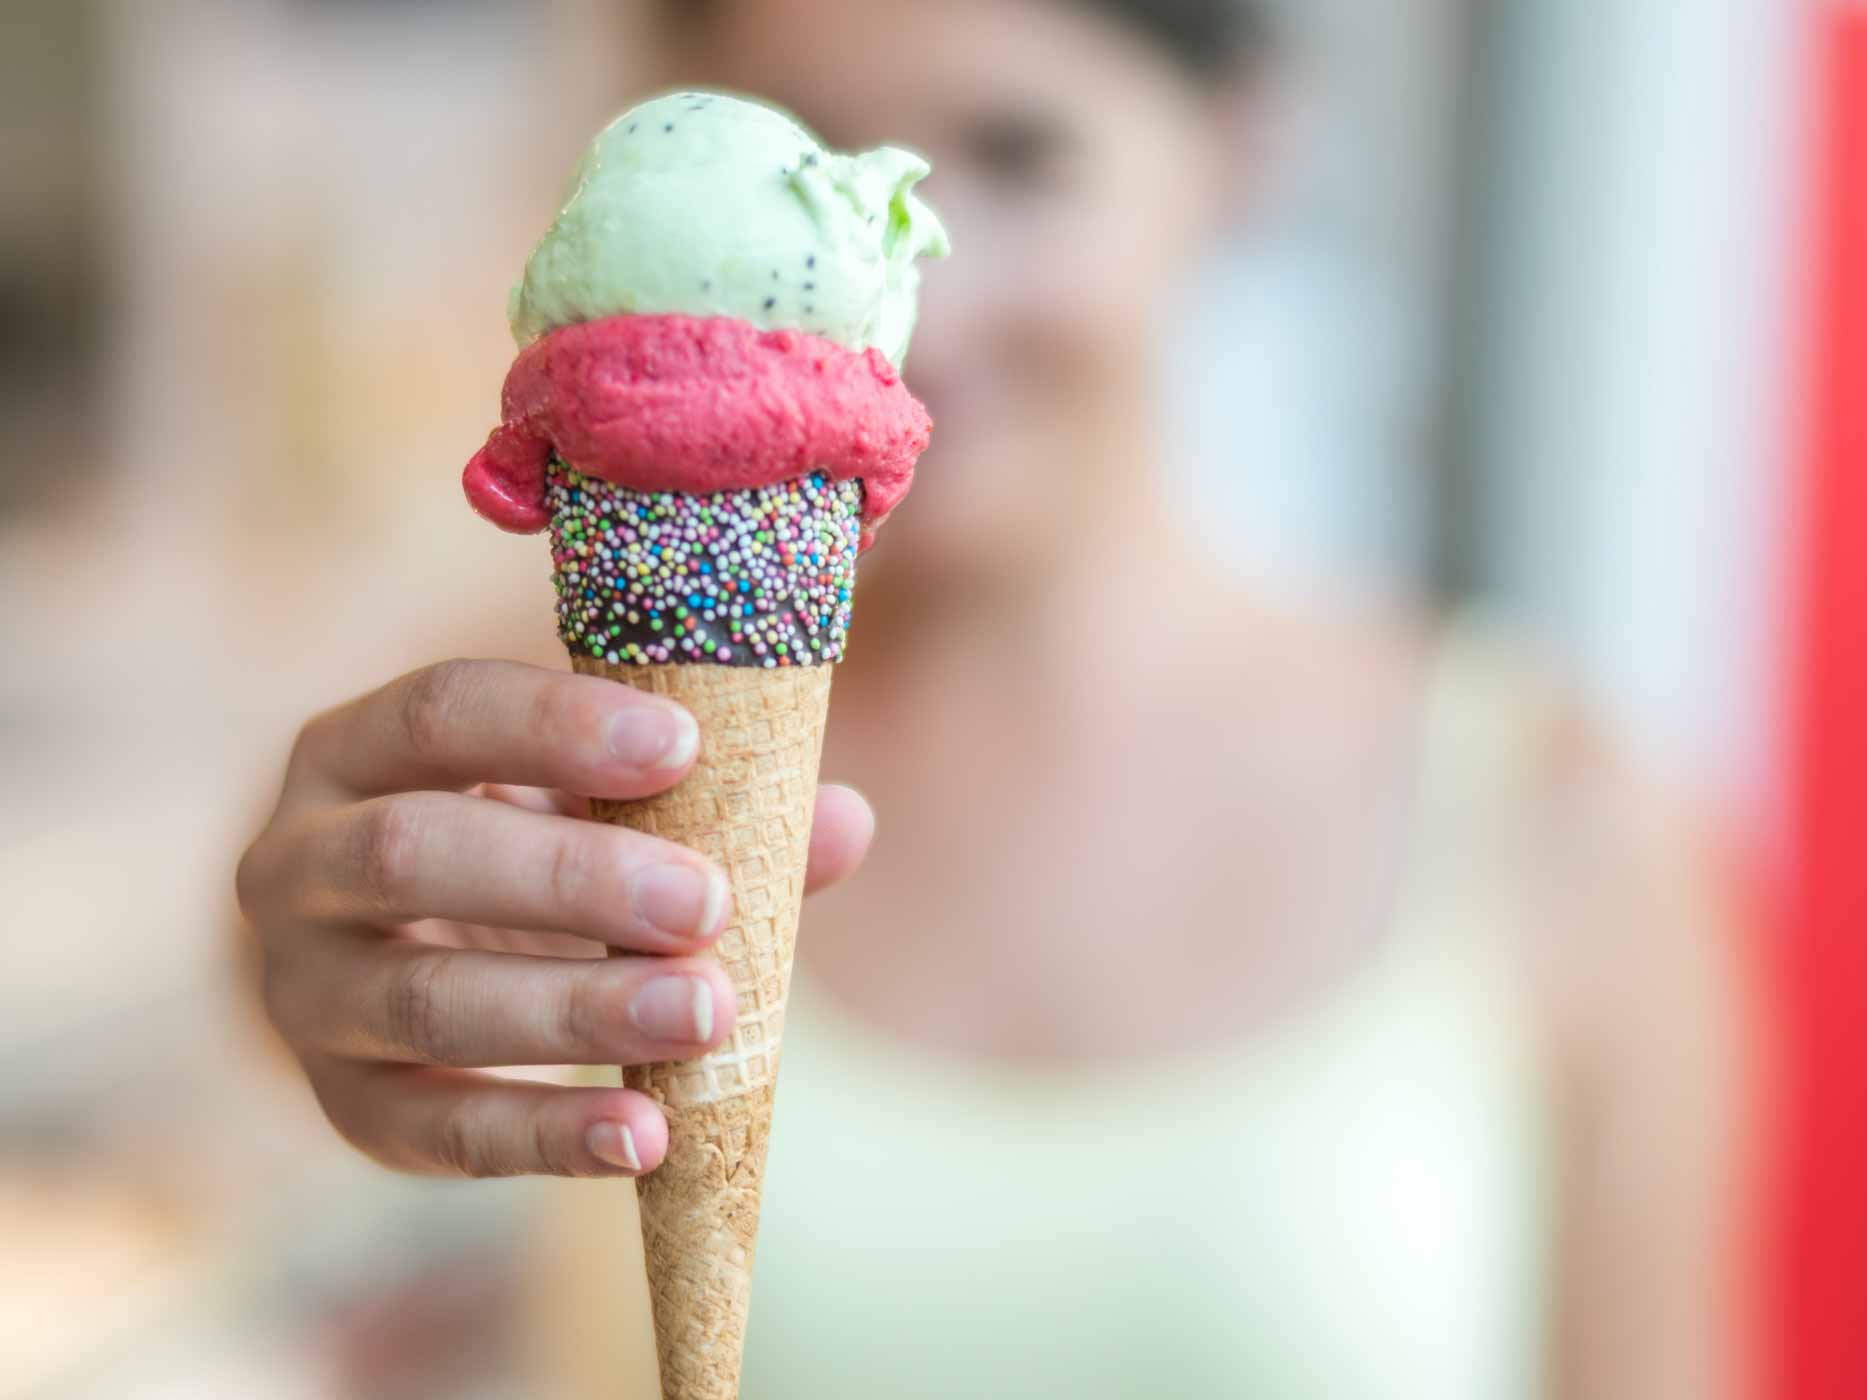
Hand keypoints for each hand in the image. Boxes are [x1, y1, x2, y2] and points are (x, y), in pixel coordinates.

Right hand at [235, 659, 871, 1179]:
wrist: (402, 962)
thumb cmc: (522, 850)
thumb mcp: (593, 808)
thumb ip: (707, 809)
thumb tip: (844, 822)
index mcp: (356, 748)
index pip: (438, 710)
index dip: (555, 723)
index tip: (683, 744)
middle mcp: (298, 861)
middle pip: (413, 853)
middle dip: (569, 876)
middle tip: (704, 902)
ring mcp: (307, 993)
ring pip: (424, 1000)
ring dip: (573, 1010)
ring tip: (703, 1014)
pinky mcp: (345, 1106)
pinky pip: (436, 1131)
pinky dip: (546, 1136)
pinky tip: (646, 1135)